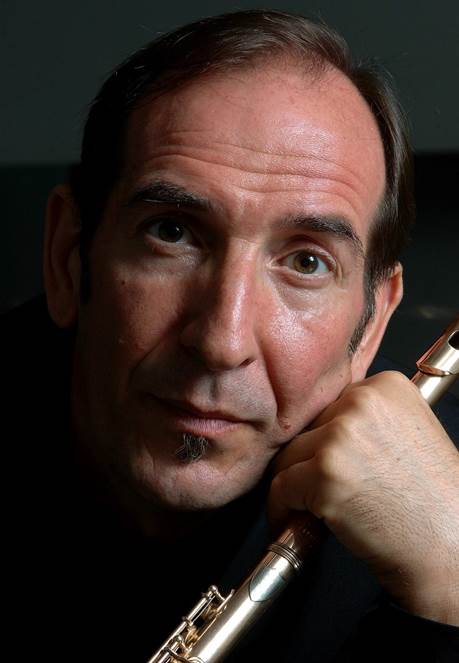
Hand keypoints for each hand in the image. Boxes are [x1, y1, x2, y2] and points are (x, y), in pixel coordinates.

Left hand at [268, 371, 458, 623]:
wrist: (452, 549)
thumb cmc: (436, 501)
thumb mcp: (410, 434)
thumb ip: (367, 420)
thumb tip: (320, 426)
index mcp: (386, 386)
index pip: (332, 405)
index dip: (327, 438)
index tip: (328, 462)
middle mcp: (363, 401)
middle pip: (309, 427)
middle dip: (311, 460)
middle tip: (322, 490)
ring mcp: (341, 436)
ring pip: (289, 454)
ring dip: (296, 484)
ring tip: (310, 510)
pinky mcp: (325, 474)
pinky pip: (280, 486)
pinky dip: (281, 508)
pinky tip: (293, 523)